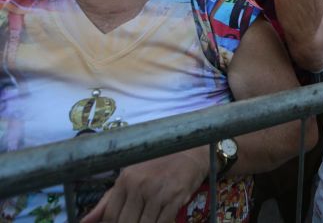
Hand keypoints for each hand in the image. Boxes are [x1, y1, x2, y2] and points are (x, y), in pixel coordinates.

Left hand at [81, 147, 207, 222]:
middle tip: (136, 221)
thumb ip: (107, 201)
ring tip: (146, 222)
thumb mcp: (130, 178)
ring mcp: (158, 191)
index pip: (111, 216)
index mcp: (125, 180)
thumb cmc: (157, 167)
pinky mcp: (175, 197)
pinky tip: (159, 221)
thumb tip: (84, 222)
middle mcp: (139, 185)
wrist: (190, 153)